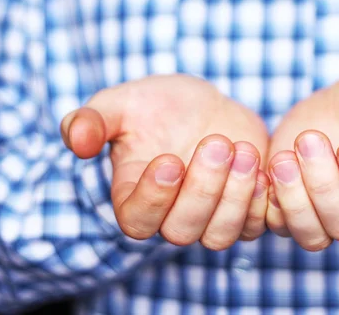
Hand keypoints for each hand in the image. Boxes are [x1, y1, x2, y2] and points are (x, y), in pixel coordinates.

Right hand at [60, 75, 269, 249]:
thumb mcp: (120, 104)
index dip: (153, 198)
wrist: (202, 105)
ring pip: (221, 234)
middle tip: (216, 143)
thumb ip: (93, 120)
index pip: (137, 221)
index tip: (169, 159)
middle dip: (203, 190)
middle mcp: (172, 216)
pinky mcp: (244, 208)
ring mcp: (210, 217)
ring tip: (243, 150)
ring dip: (235, 195)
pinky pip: (255, 223)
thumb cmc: (156, 106)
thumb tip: (76, 140)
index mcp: (135, 198)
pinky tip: (263, 163)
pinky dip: (260, 200)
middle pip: (183, 231)